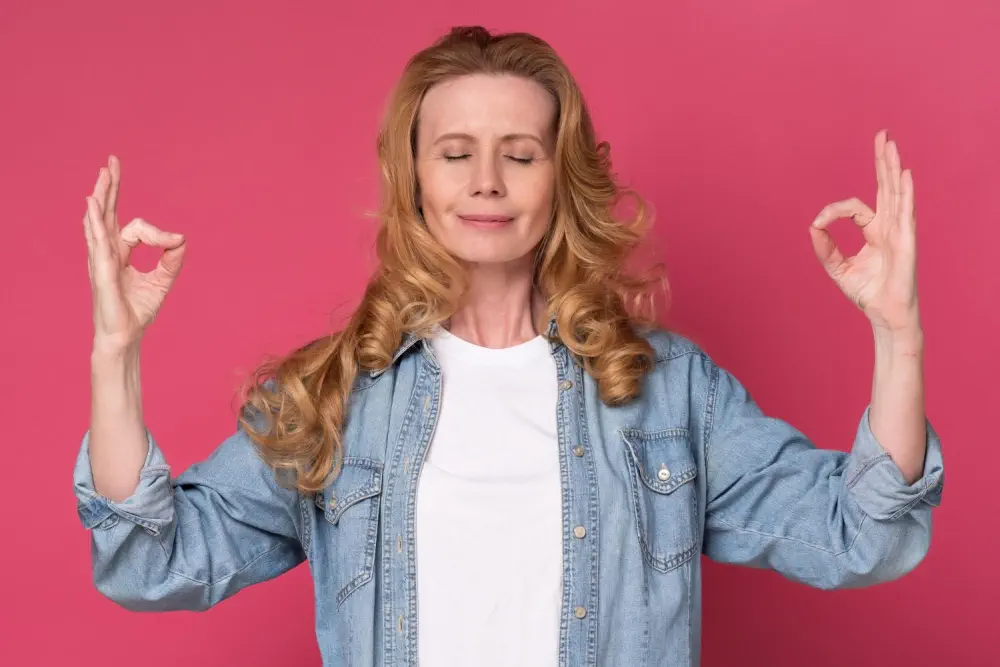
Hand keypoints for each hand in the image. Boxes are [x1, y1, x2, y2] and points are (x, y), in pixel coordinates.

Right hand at [83, 155, 186, 354]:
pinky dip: (95, 222)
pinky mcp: (102, 270)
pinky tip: (92, 204)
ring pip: (99, 220)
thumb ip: (172, 259)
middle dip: (110, 187)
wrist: (126, 336)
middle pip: (106, 212)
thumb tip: (181, 239)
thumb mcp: (162, 280)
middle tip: (112, 161)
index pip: (136, 228)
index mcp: (119, 252)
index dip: (158, 234)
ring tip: (102, 174)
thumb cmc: (138, 310)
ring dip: (101, 195)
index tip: (174, 241)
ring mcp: (101, 259)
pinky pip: (98, 241)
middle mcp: (106, 252)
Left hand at [809, 130, 920, 335]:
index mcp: (874, 231)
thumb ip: (825, 248)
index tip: (818, 224)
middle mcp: (889, 226)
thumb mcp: (837, 268)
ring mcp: (899, 232)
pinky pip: (905, 213)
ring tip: (891, 145)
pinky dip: (905, 194)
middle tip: (882, 135)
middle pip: (886, 187)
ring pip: (896, 193)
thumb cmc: (866, 293)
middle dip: (883, 161)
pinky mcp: (905, 242)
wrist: (884, 314)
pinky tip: (904, 175)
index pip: (854, 207)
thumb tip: (812, 226)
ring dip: (893, 168)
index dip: (833, 211)